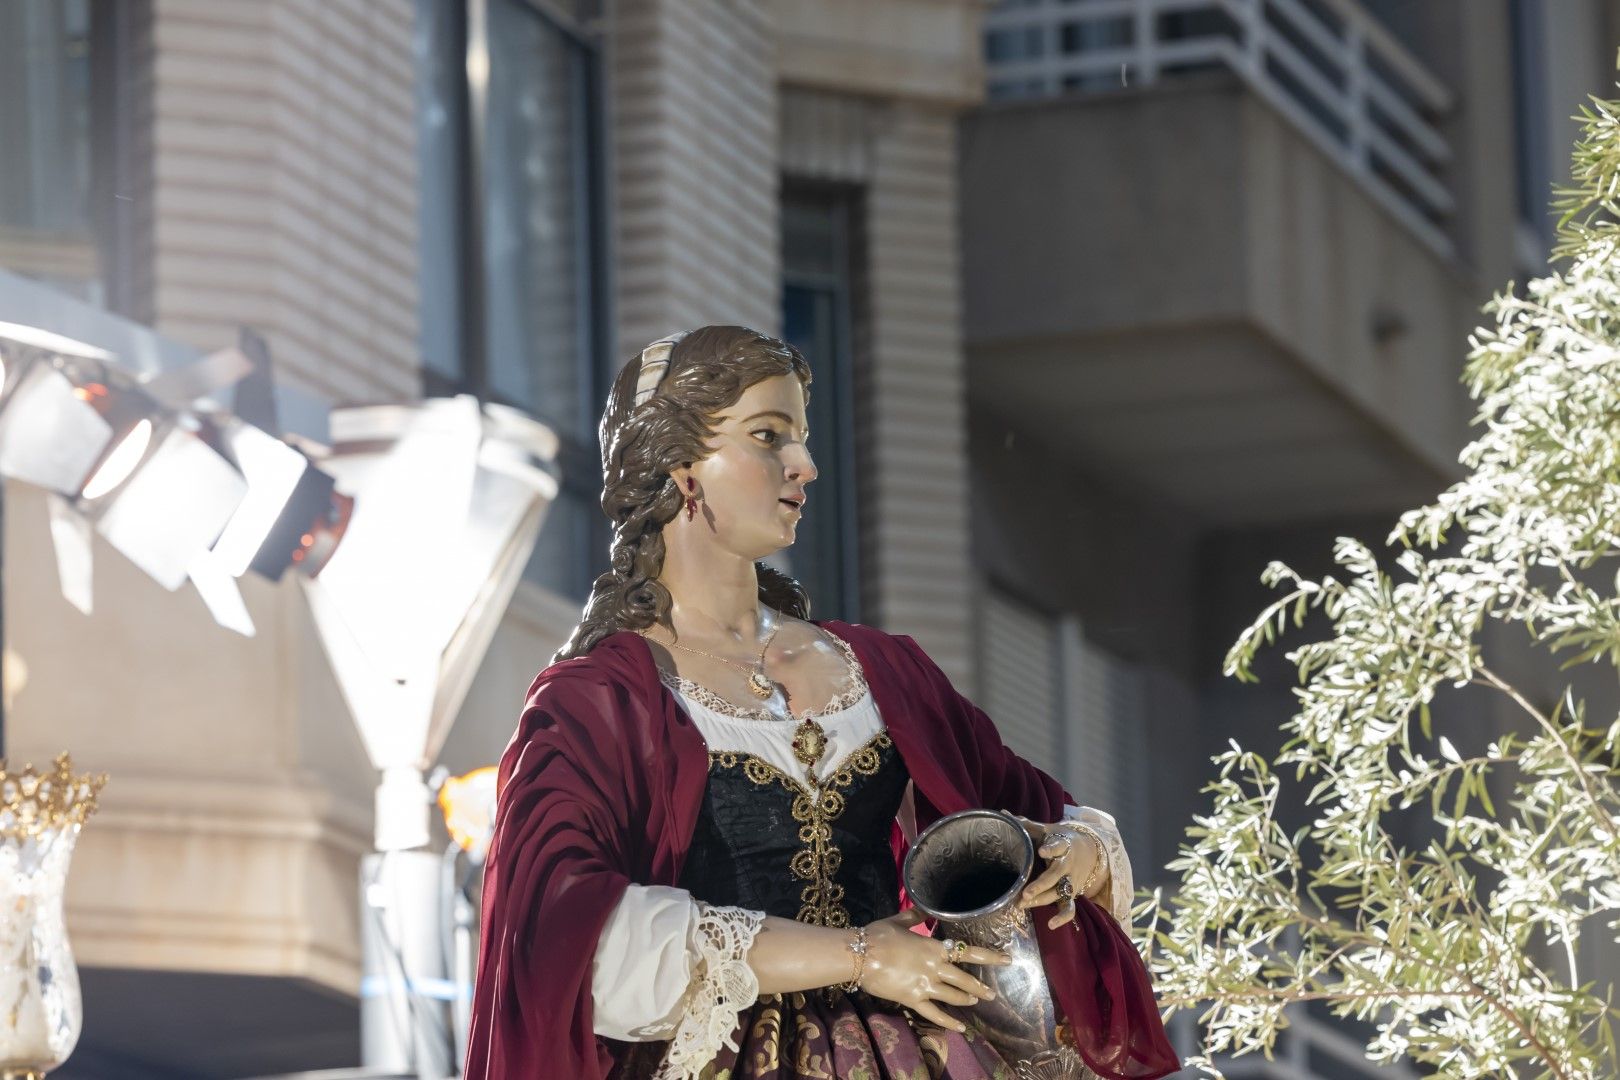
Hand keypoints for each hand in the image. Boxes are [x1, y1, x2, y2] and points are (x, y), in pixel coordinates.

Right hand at [858, 909, 1011, 1033]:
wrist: (859, 955)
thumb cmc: (878, 935)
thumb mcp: (898, 921)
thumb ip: (914, 917)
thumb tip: (924, 909)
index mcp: (935, 947)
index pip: (969, 953)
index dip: (990, 957)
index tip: (1006, 960)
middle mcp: (935, 967)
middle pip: (965, 979)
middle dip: (981, 987)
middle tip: (992, 994)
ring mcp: (926, 985)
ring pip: (954, 996)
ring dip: (967, 1000)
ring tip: (975, 1002)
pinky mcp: (914, 999)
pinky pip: (935, 1014)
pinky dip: (949, 1022)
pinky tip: (961, 1028)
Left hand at [1013, 815, 1106, 929]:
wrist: (1089, 850)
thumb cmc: (1059, 839)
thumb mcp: (1047, 830)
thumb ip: (1027, 826)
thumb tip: (1004, 814)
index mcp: (1062, 846)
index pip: (1059, 846)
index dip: (1052, 848)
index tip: (1042, 850)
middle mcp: (1067, 865)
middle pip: (1056, 875)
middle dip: (1041, 884)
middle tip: (1024, 892)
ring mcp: (1070, 881)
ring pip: (1059, 893)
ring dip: (1042, 900)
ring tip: (1022, 904)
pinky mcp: (1071, 893)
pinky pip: (1069, 908)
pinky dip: (1062, 917)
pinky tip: (1051, 925)